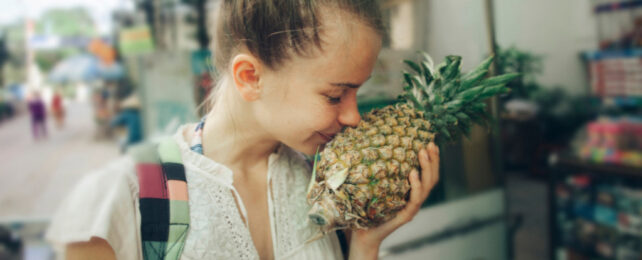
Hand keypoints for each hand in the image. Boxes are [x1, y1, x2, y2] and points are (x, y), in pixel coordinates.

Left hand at [348, 142, 439, 258]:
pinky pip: (415, 199)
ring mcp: (412, 208)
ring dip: (426, 168)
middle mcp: (415, 199)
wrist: (363, 233)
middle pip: (432, 178)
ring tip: (422, 153)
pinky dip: (416, 185)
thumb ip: (380, 170)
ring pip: (426, 187)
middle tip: (429, 144)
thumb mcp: (376, 185)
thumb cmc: (367, 208)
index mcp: (411, 191)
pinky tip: (413, 173)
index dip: (432, 159)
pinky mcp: (406, 215)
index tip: (431, 142)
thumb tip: (373, 143)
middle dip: (433, 160)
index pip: (428, 173)